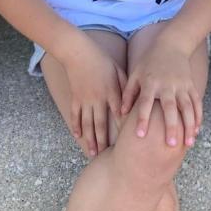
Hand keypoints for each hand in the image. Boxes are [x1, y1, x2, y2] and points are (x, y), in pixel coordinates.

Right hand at [63, 36, 125, 157]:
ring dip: (90, 139)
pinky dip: (76, 126)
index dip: (123, 131)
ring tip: (92, 153)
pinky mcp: (75, 98)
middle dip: (104, 142)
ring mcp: (84, 99)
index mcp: (111, 92)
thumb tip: (135, 102)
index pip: (119, 115)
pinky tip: (77, 136)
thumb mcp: (118, 71)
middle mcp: (97, 99)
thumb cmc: (102, 60)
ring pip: (87, 123)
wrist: (78, 52)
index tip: (128, 145)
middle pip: (101, 125)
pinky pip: (75, 115)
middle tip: (106, 158)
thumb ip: (126, 87)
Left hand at [121, 40, 201, 147]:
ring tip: (188, 143)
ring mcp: (181, 85)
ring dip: (189, 125)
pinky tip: (197, 130)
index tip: (139, 135)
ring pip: (188, 107)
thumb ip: (128, 93)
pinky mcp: (191, 85)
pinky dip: (198, 116)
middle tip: (170, 145)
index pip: (145, 103)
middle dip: (171, 126)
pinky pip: (196, 102)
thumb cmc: (149, 62)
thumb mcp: (135, 74)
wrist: (171, 44)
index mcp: (150, 82)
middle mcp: (167, 84)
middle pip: (170, 108)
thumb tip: (121, 113)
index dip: (142, 118)